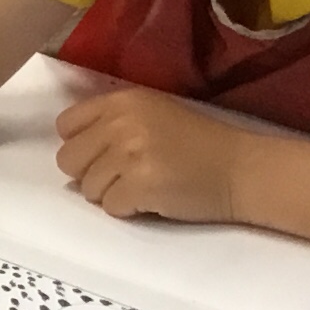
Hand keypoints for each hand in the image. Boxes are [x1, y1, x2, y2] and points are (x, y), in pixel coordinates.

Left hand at [55, 85, 249, 222]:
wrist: (243, 170)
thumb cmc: (200, 145)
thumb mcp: (153, 114)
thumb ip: (112, 122)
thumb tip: (75, 148)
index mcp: (122, 100)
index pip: (66, 124)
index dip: (80, 145)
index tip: (102, 155)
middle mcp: (122, 122)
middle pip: (69, 159)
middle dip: (90, 174)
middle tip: (123, 176)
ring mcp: (130, 154)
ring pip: (88, 187)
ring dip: (111, 193)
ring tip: (144, 186)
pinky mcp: (141, 185)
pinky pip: (110, 206)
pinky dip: (129, 209)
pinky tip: (153, 198)